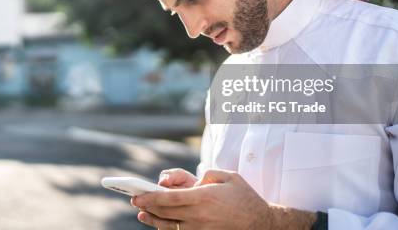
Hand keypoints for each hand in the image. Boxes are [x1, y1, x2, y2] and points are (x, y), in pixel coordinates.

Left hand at [132, 169, 315, 229]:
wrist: (261, 223)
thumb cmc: (245, 197)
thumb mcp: (229, 176)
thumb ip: (208, 173)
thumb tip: (194, 180)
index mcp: (204, 197)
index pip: (170, 198)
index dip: (151, 197)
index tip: (139, 194)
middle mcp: (200, 215)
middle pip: (166, 213)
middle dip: (148, 206)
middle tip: (135, 200)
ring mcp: (201, 229)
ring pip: (170, 226)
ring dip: (153, 219)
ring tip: (142, 213)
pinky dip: (167, 229)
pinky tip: (160, 224)